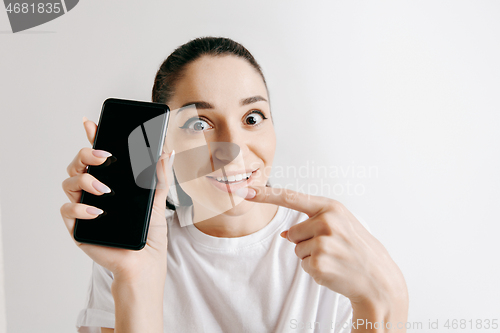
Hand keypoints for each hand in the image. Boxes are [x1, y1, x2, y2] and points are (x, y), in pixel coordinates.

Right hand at [60, 117, 174, 283]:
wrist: (144, 261)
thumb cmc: (149, 231)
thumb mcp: (157, 200)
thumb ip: (160, 175)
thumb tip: (168, 151)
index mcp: (111, 181)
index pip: (97, 155)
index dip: (91, 137)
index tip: (91, 123)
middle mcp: (94, 191)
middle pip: (78, 164)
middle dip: (86, 154)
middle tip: (103, 156)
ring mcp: (84, 207)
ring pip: (68, 182)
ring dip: (84, 181)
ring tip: (104, 190)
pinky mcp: (78, 226)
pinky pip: (67, 210)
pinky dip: (79, 208)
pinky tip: (96, 211)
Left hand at [240, 186, 407, 314]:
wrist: (377, 279)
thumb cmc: (358, 250)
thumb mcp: (341, 226)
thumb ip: (314, 222)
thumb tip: (285, 233)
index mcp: (331, 208)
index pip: (291, 197)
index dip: (266, 195)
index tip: (245, 191)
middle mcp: (327, 221)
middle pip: (293, 232)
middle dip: (306, 242)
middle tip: (332, 249)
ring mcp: (323, 242)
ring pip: (297, 249)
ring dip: (311, 257)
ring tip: (334, 258)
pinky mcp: (319, 262)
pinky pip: (303, 265)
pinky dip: (314, 270)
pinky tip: (333, 269)